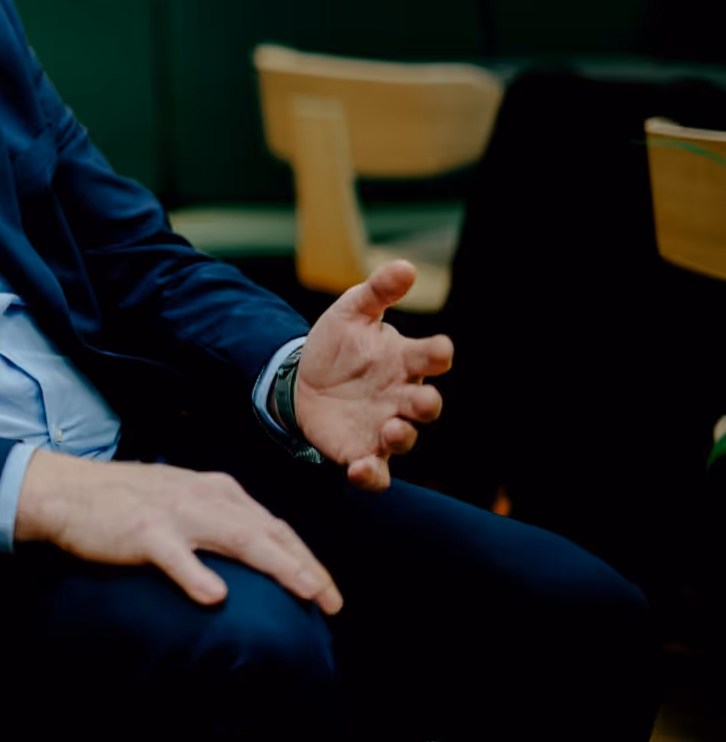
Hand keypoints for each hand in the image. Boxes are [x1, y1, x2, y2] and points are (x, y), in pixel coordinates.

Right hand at [14, 450, 341, 613]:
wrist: (67, 490)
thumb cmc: (123, 502)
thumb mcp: (180, 500)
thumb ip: (215, 521)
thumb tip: (253, 552)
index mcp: (215, 489)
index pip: (272, 524)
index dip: (305, 556)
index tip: (327, 590)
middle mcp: (203, 496)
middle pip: (266, 532)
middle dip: (305, 566)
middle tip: (331, 601)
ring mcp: (175, 513)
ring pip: (237, 538)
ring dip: (276, 564)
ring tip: (305, 591)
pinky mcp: (144, 532)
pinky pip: (176, 555)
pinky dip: (197, 574)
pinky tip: (215, 596)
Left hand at [294, 259, 453, 491]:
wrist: (302, 378)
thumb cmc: (337, 345)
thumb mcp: (351, 312)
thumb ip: (377, 292)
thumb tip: (406, 266)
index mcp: (403, 360)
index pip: (430, 357)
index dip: (438, 354)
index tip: (439, 350)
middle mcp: (400, 396)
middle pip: (426, 406)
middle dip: (427, 406)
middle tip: (420, 402)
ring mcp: (383, 426)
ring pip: (405, 439)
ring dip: (403, 437)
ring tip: (391, 430)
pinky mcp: (360, 451)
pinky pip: (375, 471)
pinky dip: (372, 475)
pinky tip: (360, 470)